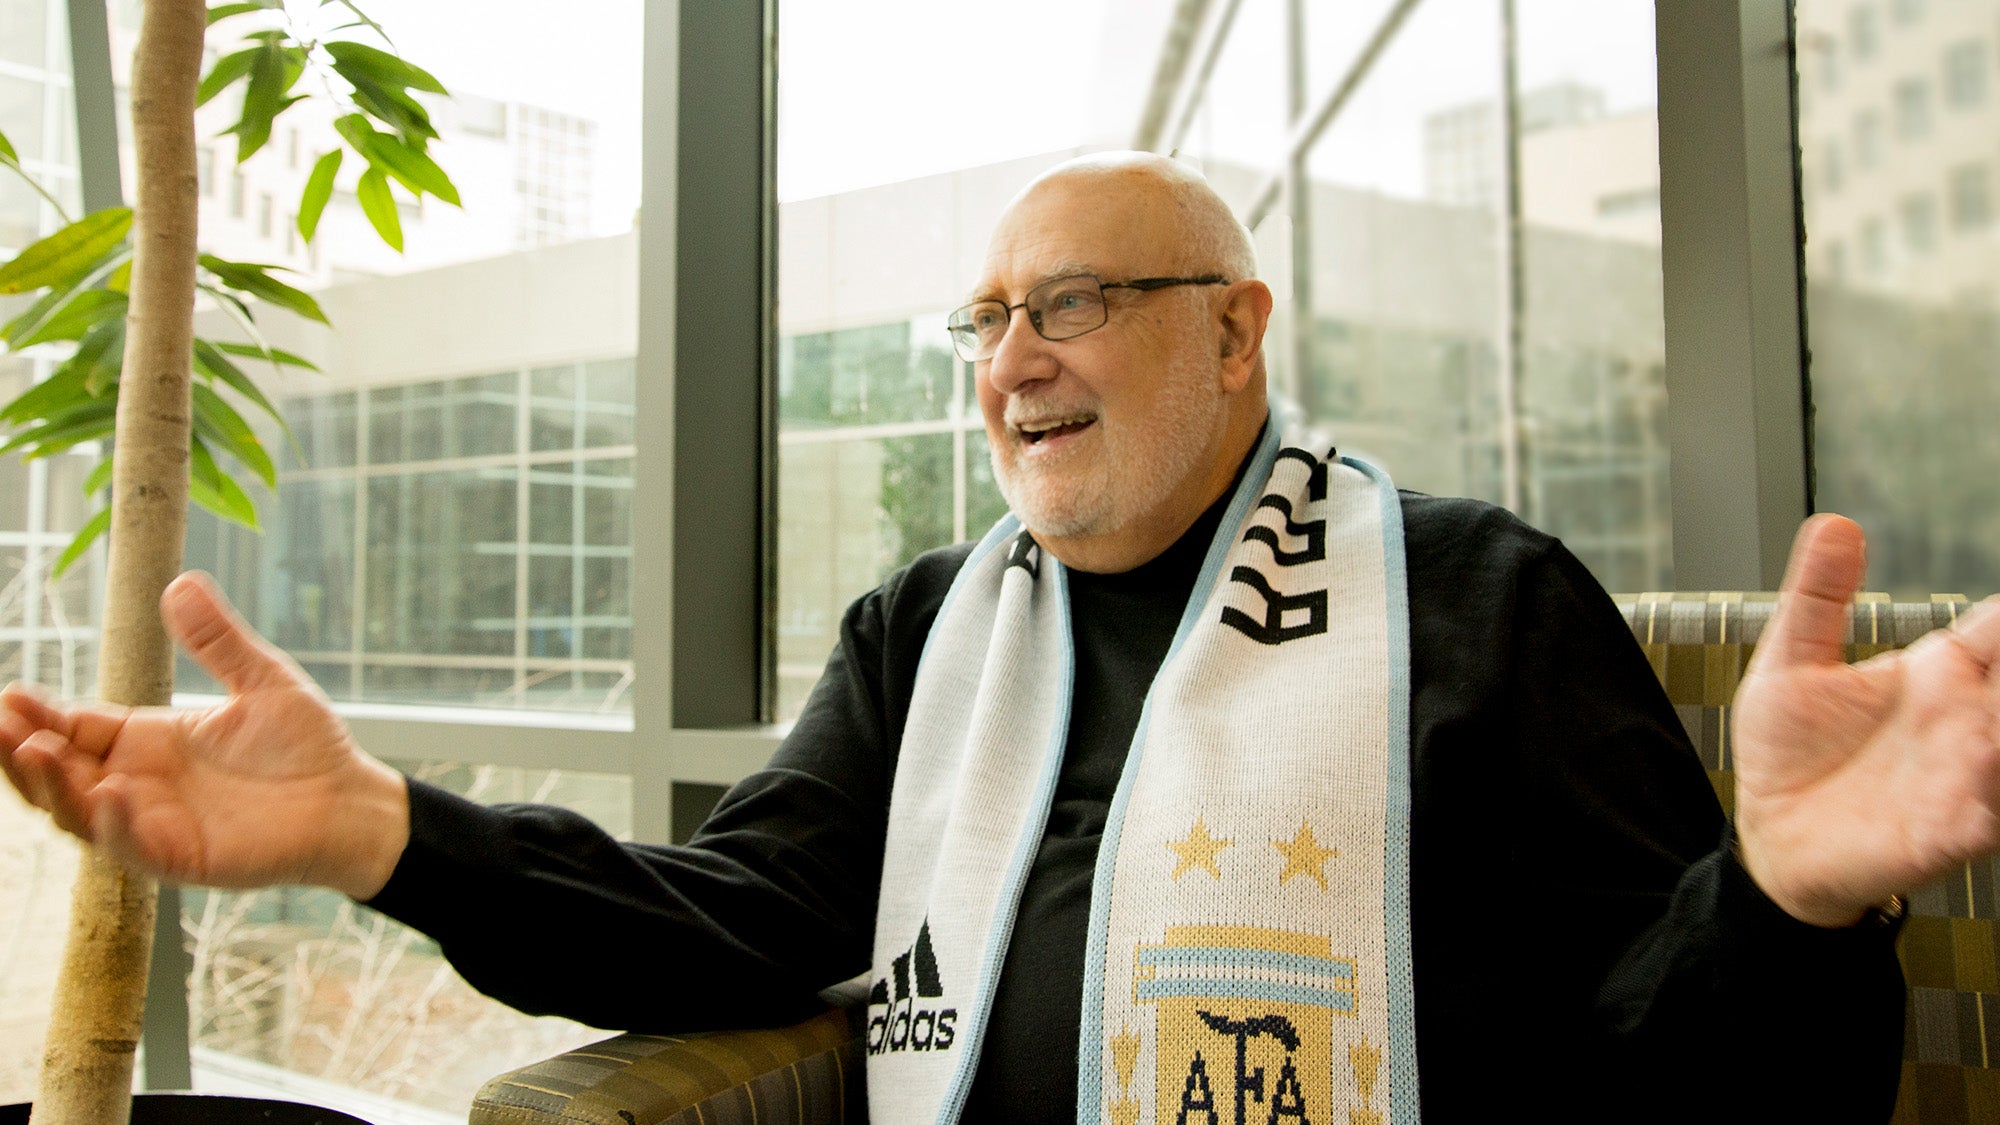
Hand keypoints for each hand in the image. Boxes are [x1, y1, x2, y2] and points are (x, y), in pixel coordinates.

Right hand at [0, 572, 408, 898]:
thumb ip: (217, 639)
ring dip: (52, 786)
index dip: (37, 716)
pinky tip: (111, 793)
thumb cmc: (306, 746)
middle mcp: (138, 785)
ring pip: (78, 813)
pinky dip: (115, 822)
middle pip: (56, 774)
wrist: (350, 800)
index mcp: (147, 742)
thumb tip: (181, 581)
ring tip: (35, 752)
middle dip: (21, 752)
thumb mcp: (261, 680)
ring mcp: (154, 824)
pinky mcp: (180, 858)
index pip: (74, 728)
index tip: (8, 696)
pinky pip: (131, 846)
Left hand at [1733, 514, 1999, 925]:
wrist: (1773, 839)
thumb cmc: (1791, 754)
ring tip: (1998, 710)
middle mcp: (1971, 719)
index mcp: (1942, 673)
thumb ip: (1819, 597)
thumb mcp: (1793, 663)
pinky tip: (1988, 762)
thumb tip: (1833, 524)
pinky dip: (1997, 787)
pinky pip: (1997, 809)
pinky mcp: (1956, 828)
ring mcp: (1971, 773)